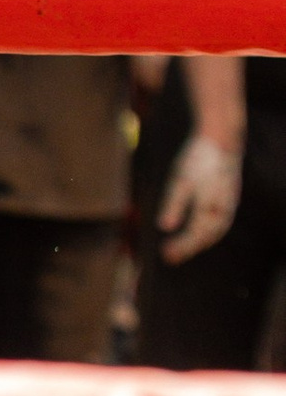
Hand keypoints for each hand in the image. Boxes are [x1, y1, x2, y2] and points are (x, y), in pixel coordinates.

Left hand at [159, 130, 241, 265]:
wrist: (221, 139)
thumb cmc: (198, 158)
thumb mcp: (181, 180)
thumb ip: (174, 204)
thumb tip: (165, 227)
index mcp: (210, 206)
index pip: (194, 235)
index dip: (180, 247)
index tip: (165, 255)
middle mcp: (223, 209)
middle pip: (205, 237)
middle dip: (187, 249)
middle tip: (169, 257)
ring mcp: (229, 204)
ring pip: (215, 232)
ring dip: (198, 243)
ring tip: (180, 249)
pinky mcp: (230, 198)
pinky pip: (220, 223)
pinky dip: (208, 232)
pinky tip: (198, 232)